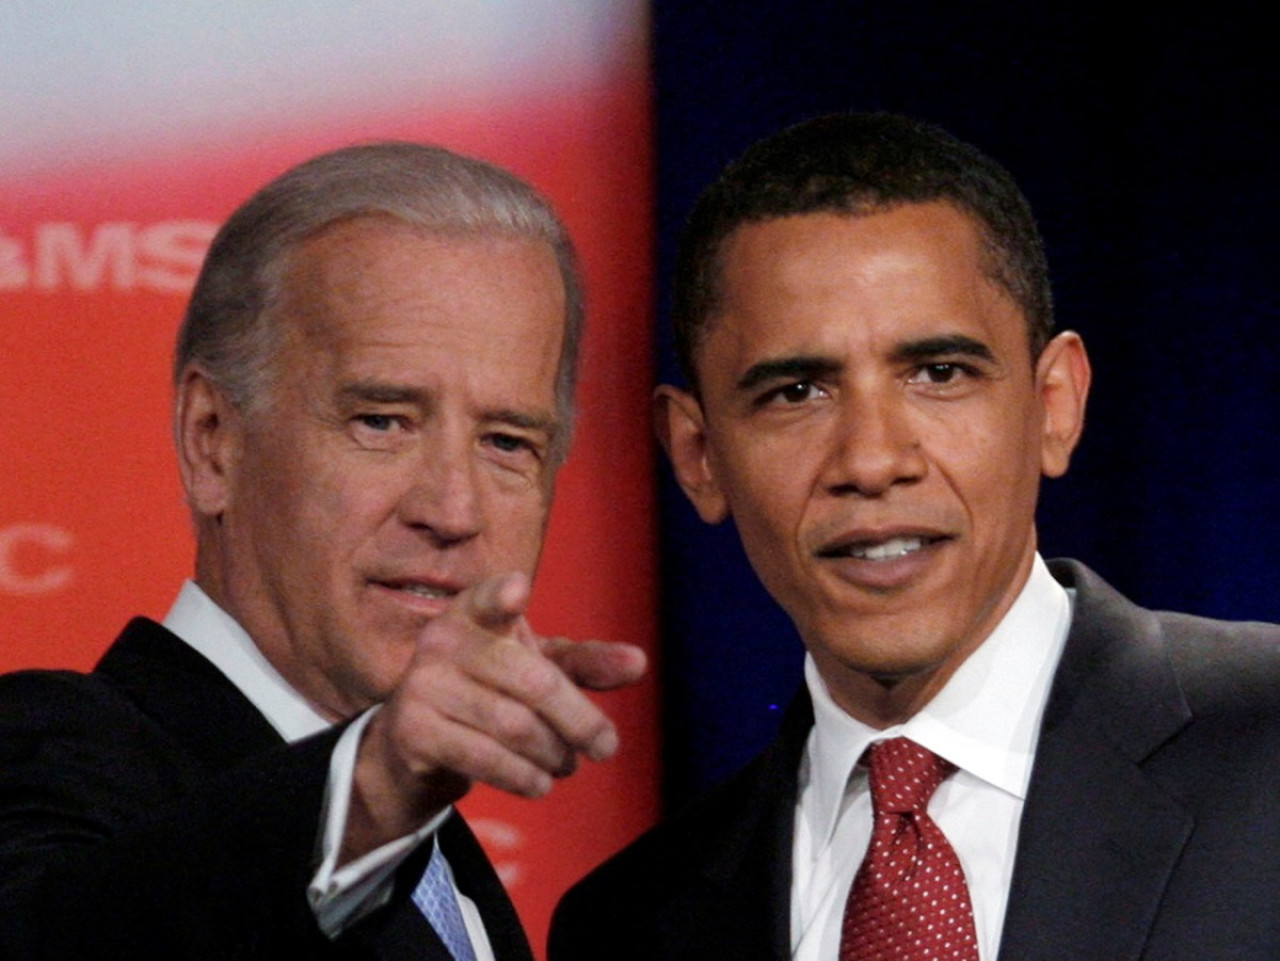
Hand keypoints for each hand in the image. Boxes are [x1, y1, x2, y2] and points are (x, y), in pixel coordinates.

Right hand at [342, 572, 645, 860]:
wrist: (412, 743)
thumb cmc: (487, 691)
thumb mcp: (535, 670)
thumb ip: (584, 664)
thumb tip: (640, 662)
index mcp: (471, 613)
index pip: (486, 599)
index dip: (501, 595)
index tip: (519, 590)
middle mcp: (442, 641)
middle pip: (532, 681)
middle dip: (579, 720)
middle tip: (606, 747)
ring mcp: (422, 687)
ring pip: (514, 725)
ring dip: (554, 753)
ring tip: (567, 764)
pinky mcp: (413, 733)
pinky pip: (485, 758)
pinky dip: (524, 776)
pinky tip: (540, 783)